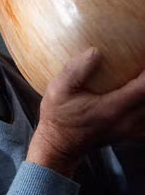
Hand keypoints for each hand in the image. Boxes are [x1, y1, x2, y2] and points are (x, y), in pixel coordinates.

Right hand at [26, 47, 144, 176]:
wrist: (60, 143)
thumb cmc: (58, 115)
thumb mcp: (58, 89)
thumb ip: (75, 70)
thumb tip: (95, 51)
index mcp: (112, 109)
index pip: (144, 88)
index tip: (144, 54)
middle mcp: (128, 121)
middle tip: (142, 62)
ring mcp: (133, 129)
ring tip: (141, 75)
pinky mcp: (133, 132)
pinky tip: (140, 93)